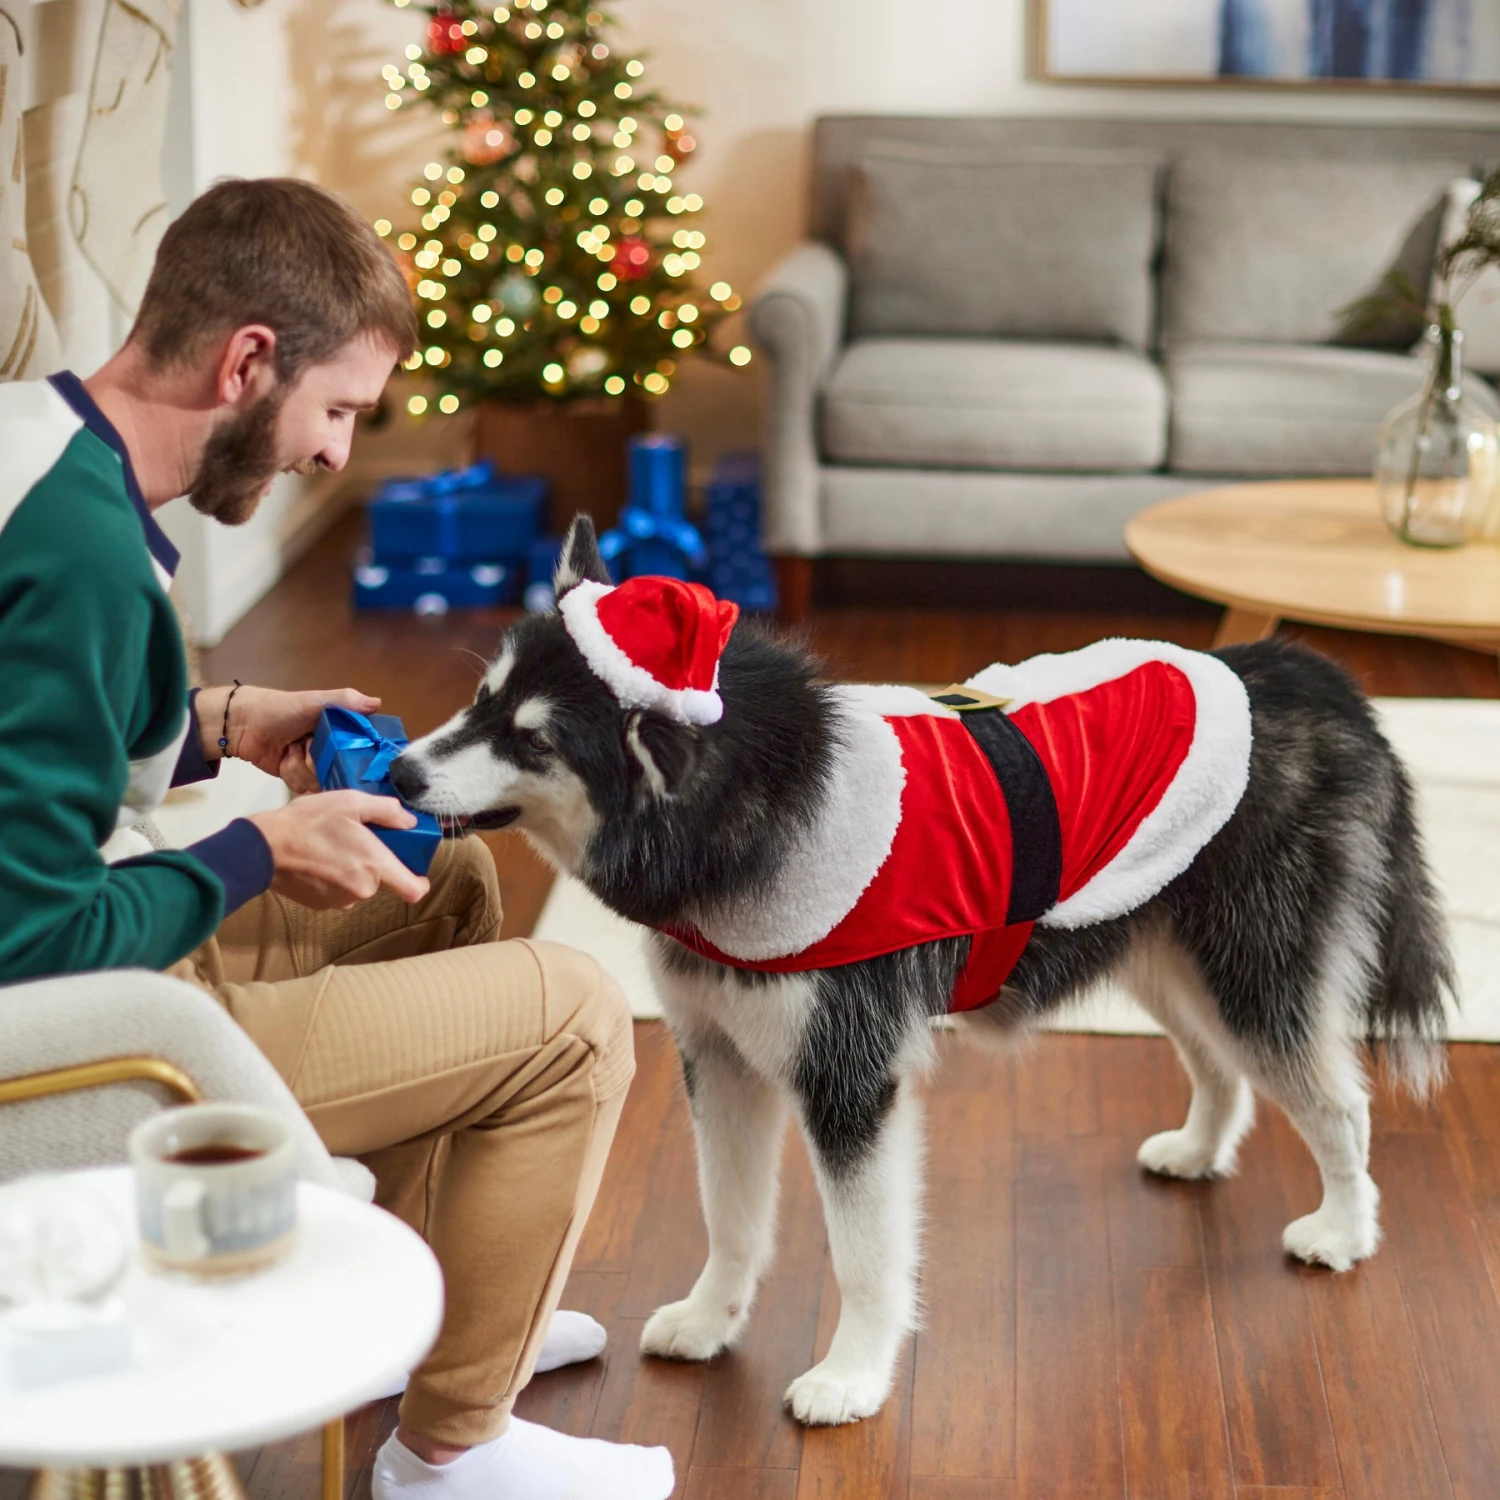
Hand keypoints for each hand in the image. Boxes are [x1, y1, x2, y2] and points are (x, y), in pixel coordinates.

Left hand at [198, 685, 380, 793]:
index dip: (361, 756)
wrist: (245, 724)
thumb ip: (345, 701)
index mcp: (342, 731)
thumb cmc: (281, 708)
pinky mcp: (300, 779)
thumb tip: (377, 703)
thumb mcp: (315, 700)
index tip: (351, 754)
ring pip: (323, 782)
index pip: (364, 749)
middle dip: (323, 761)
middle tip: (308, 745)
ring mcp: (316, 767)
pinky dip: (293, 774)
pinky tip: (284, 760)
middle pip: (344, 771)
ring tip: (291, 749)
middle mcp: (333, 750)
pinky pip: (306, 788)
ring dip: (303, 766)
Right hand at [249, 792, 430, 908]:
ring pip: (359, 884)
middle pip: (382, 879)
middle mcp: (362, 889)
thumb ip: (387, 811)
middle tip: (355, 838)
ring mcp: (340, 901)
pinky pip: (339, 891)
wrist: (263, 848)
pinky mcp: (321, 905)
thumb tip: (409, 822)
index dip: (419, 882)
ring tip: (332, 846)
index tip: (414, 870)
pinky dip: (334, 877)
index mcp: (375, 866)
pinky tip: (319, 859)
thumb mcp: (351, 802)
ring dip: (352, 868)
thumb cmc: (309, 821)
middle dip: (373, 861)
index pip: (413, 890)